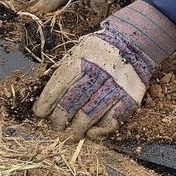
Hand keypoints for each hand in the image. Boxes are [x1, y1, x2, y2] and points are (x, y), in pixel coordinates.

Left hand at [33, 0, 175, 138]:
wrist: (135, 42)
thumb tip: (44, 95)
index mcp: (84, 58)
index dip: (46, 101)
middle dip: (60, 117)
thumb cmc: (100, 49)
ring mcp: (116, 86)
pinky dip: (100, 130)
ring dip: (77, 128)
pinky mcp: (130, 98)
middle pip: (72, 101)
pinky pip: (112, 121)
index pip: (59, 84)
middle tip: (56, 124)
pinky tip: (92, 132)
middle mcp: (100, 72)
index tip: (40, 113)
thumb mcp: (80, 49)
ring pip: (90, 114)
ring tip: (71, 132)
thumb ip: (65, 68)